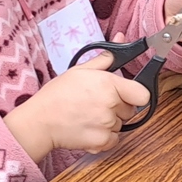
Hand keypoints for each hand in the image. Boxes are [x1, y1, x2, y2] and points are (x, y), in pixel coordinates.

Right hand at [4, 46, 148, 158]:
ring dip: (110, 122)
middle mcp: (111, 105)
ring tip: (89, 116)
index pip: (142, 94)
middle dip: (118, 107)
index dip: (135, 94)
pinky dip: (105, 138)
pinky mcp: (101, 142)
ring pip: (121, 125)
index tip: (126, 94)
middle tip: (98, 104)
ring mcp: (107, 125)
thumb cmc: (56, 95)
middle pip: (130, 109)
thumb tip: (121, 38)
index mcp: (108, 84)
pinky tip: (89, 128)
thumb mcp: (80, 70)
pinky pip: (114, 140)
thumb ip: (105, 57)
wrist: (39, 121)